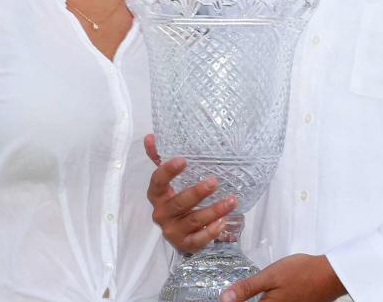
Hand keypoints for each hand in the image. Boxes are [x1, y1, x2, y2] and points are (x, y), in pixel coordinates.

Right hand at [144, 133, 237, 252]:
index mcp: (156, 196)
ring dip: (213, 210)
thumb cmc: (174, 199)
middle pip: (179, 203)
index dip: (168, 171)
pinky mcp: (185, 244)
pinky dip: (211, 231)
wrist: (178, 232)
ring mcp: (172, 231)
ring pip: (194, 221)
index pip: (157, 182)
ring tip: (232, 201)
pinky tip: (223, 221)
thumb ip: (159, 158)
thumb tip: (150, 136)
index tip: (183, 160)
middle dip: (197, 193)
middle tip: (214, 182)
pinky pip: (198, 240)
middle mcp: (161, 214)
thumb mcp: (167, 181)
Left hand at [220, 254, 346, 301]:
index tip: (226, 298)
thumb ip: (247, 288)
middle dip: (243, 301)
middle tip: (236, 296)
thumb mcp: (270, 276)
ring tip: (246, 296)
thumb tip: (224, 298)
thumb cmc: (301, 272)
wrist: (329, 275)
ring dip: (254, 300)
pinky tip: (265, 297)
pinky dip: (266, 301)